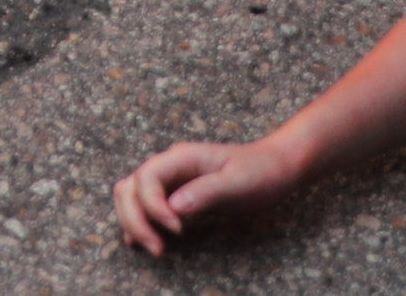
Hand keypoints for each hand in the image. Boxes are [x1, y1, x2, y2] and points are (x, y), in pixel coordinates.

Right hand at [114, 136, 306, 251]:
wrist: (275, 166)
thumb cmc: (260, 171)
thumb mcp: (238, 182)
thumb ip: (206, 192)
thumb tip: (174, 207)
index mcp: (182, 156)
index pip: (147, 177)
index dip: (153, 206)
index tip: (177, 229)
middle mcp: (170, 165)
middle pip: (130, 187)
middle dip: (135, 219)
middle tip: (158, 248)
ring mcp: (170, 178)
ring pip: (131, 195)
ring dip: (133, 221)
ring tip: (154, 247)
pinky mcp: (174, 193)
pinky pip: (143, 204)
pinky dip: (138, 221)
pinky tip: (144, 240)